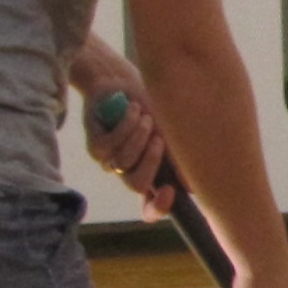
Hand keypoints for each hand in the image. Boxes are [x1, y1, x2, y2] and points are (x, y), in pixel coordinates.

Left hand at [79, 67, 173, 212]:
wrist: (121, 80)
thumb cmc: (149, 105)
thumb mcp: (169, 131)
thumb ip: (176, 159)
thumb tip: (192, 188)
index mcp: (149, 172)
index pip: (150, 205)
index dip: (159, 207)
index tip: (169, 192)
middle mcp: (129, 171)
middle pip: (137, 184)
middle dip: (151, 161)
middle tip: (159, 138)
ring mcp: (110, 160)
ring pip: (124, 163)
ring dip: (138, 137)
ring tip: (145, 115)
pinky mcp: (95, 147)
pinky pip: (110, 146)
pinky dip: (125, 127)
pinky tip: (132, 110)